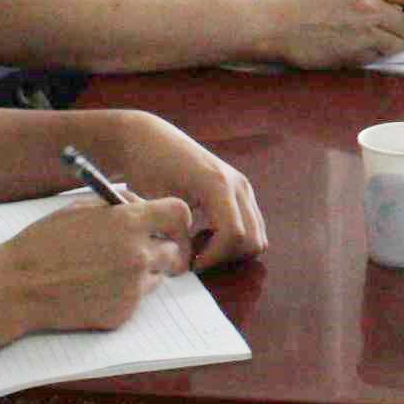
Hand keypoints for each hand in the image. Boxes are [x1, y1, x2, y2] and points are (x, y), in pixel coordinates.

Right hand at [0, 196, 196, 332]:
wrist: (18, 287)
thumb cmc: (44, 243)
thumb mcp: (80, 208)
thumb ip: (118, 205)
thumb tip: (143, 205)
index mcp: (129, 223)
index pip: (180, 214)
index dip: (176, 219)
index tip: (169, 225)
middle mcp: (138, 255)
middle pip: (174, 252)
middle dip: (161, 249)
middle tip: (142, 251)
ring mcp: (132, 288)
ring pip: (156, 277)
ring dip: (142, 273)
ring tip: (105, 270)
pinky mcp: (123, 314)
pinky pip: (136, 300)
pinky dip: (123, 295)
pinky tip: (94, 289)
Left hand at [96, 115, 268, 270]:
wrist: (147, 139)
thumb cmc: (147, 167)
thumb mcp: (157, 200)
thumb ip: (174, 231)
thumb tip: (187, 261)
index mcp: (217, 183)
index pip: (234, 234)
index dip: (214, 257)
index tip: (190, 263)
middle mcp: (238, 184)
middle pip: (253, 240)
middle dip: (225, 257)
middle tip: (195, 257)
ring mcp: (242, 186)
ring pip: (257, 236)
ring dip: (231, 250)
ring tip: (199, 246)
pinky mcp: (240, 191)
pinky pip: (251, 226)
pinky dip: (234, 240)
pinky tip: (205, 235)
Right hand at [257, 0, 403, 68]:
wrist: (276, 23)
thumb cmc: (302, 3)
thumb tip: (397, 6)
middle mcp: (369, 5)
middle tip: (393, 31)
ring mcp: (363, 30)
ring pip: (397, 43)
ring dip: (389, 44)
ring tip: (367, 39)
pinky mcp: (355, 52)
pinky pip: (378, 57)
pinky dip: (373, 55)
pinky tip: (352, 47)